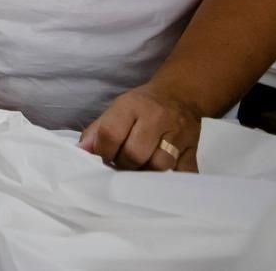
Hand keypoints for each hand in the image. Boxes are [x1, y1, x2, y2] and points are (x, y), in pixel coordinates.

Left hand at [77, 83, 199, 171]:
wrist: (180, 96)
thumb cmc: (142, 106)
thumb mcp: (117, 109)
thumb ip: (97, 130)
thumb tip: (81, 152)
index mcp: (132, 105)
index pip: (111, 133)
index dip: (102, 151)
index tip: (102, 157)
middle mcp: (157, 118)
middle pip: (135, 153)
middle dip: (123, 164)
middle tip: (121, 164)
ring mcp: (179, 134)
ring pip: (159, 165)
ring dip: (145, 173)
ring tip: (140, 168)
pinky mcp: (194, 150)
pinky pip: (184, 173)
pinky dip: (171, 179)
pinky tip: (161, 177)